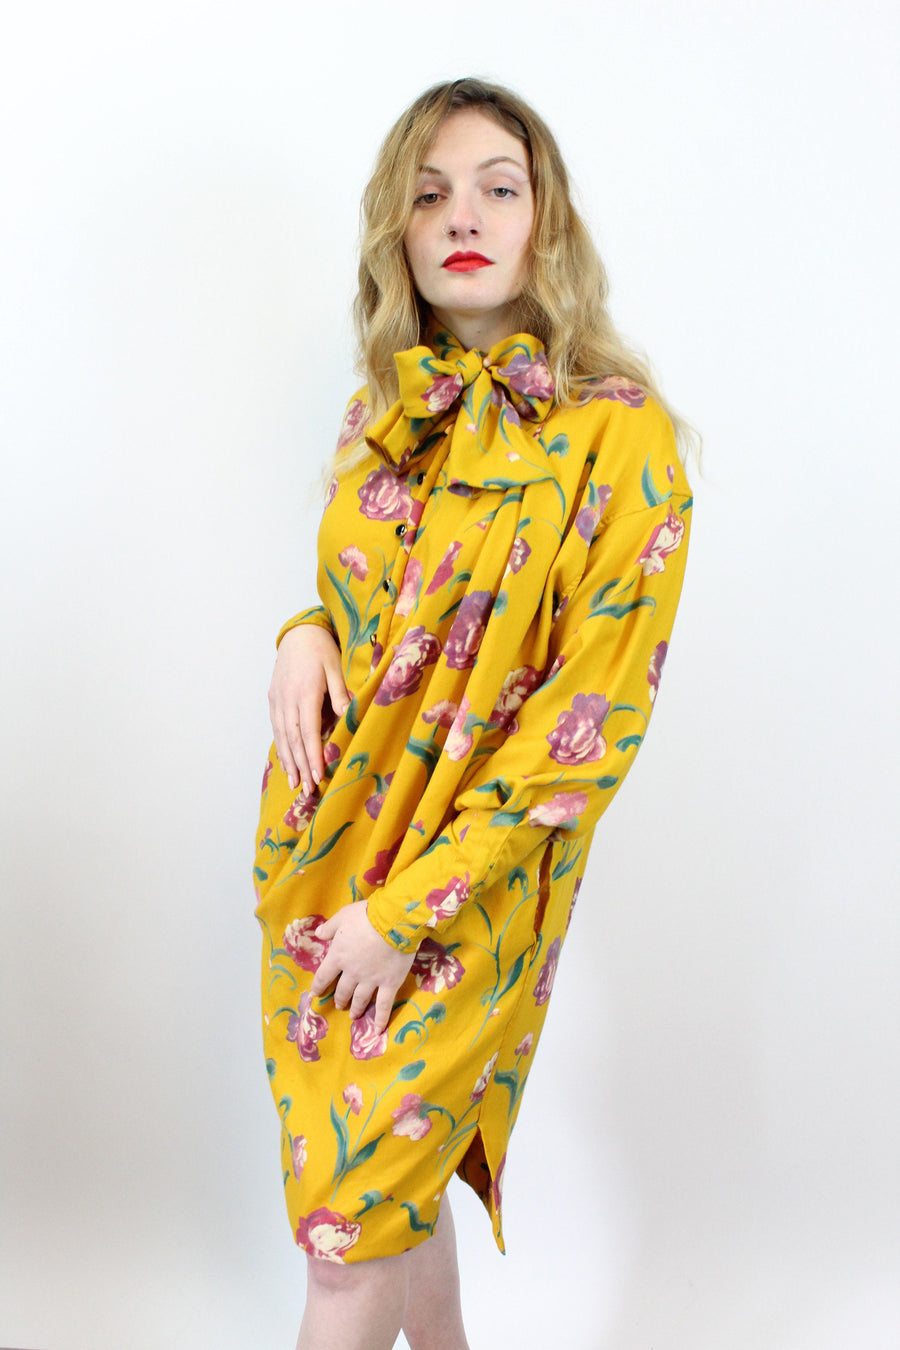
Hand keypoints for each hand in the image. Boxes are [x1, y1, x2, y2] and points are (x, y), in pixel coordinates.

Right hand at [268, 625, 349, 792]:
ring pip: (282, 736)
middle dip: (300, 766)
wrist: (298, 633)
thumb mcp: (335, 666)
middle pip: (293, 739)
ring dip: (288, 762)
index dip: (312, 755)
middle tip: (307, 791)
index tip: (318, 776)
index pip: (308, 730)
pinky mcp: (273, 700)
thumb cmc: (321, 650)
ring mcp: (277, 700)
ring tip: (295, 784)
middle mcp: (287, 698)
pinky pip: (277, 729)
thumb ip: (339, 692)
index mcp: (304, 691)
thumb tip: (347, 715)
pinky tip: (287, 763)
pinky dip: (282, 748)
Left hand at [311, 902, 415, 1032]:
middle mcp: (352, 973)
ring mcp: (371, 981)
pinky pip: (384, 1005)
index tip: (315, 994)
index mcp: (338, 956)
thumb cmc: (366, 916)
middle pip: (342, 990)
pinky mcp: (389, 984)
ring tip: (353, 1015)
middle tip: (339, 1004)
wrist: (393, 922)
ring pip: (360, 999)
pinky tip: (378, 1029)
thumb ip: (329, 927)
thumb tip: (318, 934)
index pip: (323, 976)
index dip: (318, 986)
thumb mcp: (343, 916)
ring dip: (355, 1008)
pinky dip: (380, 1018)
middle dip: (339, 999)